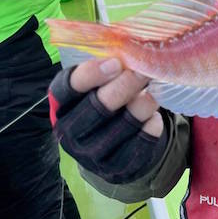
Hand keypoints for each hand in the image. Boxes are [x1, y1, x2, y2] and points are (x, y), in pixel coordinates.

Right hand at [49, 58, 165, 182]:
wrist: (110, 145)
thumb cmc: (103, 100)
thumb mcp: (97, 83)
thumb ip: (107, 68)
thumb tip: (132, 49)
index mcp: (62, 105)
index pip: (69, 88)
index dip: (91, 74)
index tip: (116, 63)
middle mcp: (70, 132)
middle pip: (98, 108)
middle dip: (124, 87)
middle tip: (144, 72)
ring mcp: (92, 154)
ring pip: (121, 126)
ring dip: (142, 105)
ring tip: (153, 92)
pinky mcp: (116, 168)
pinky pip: (139, 146)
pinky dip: (150, 128)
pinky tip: (155, 116)